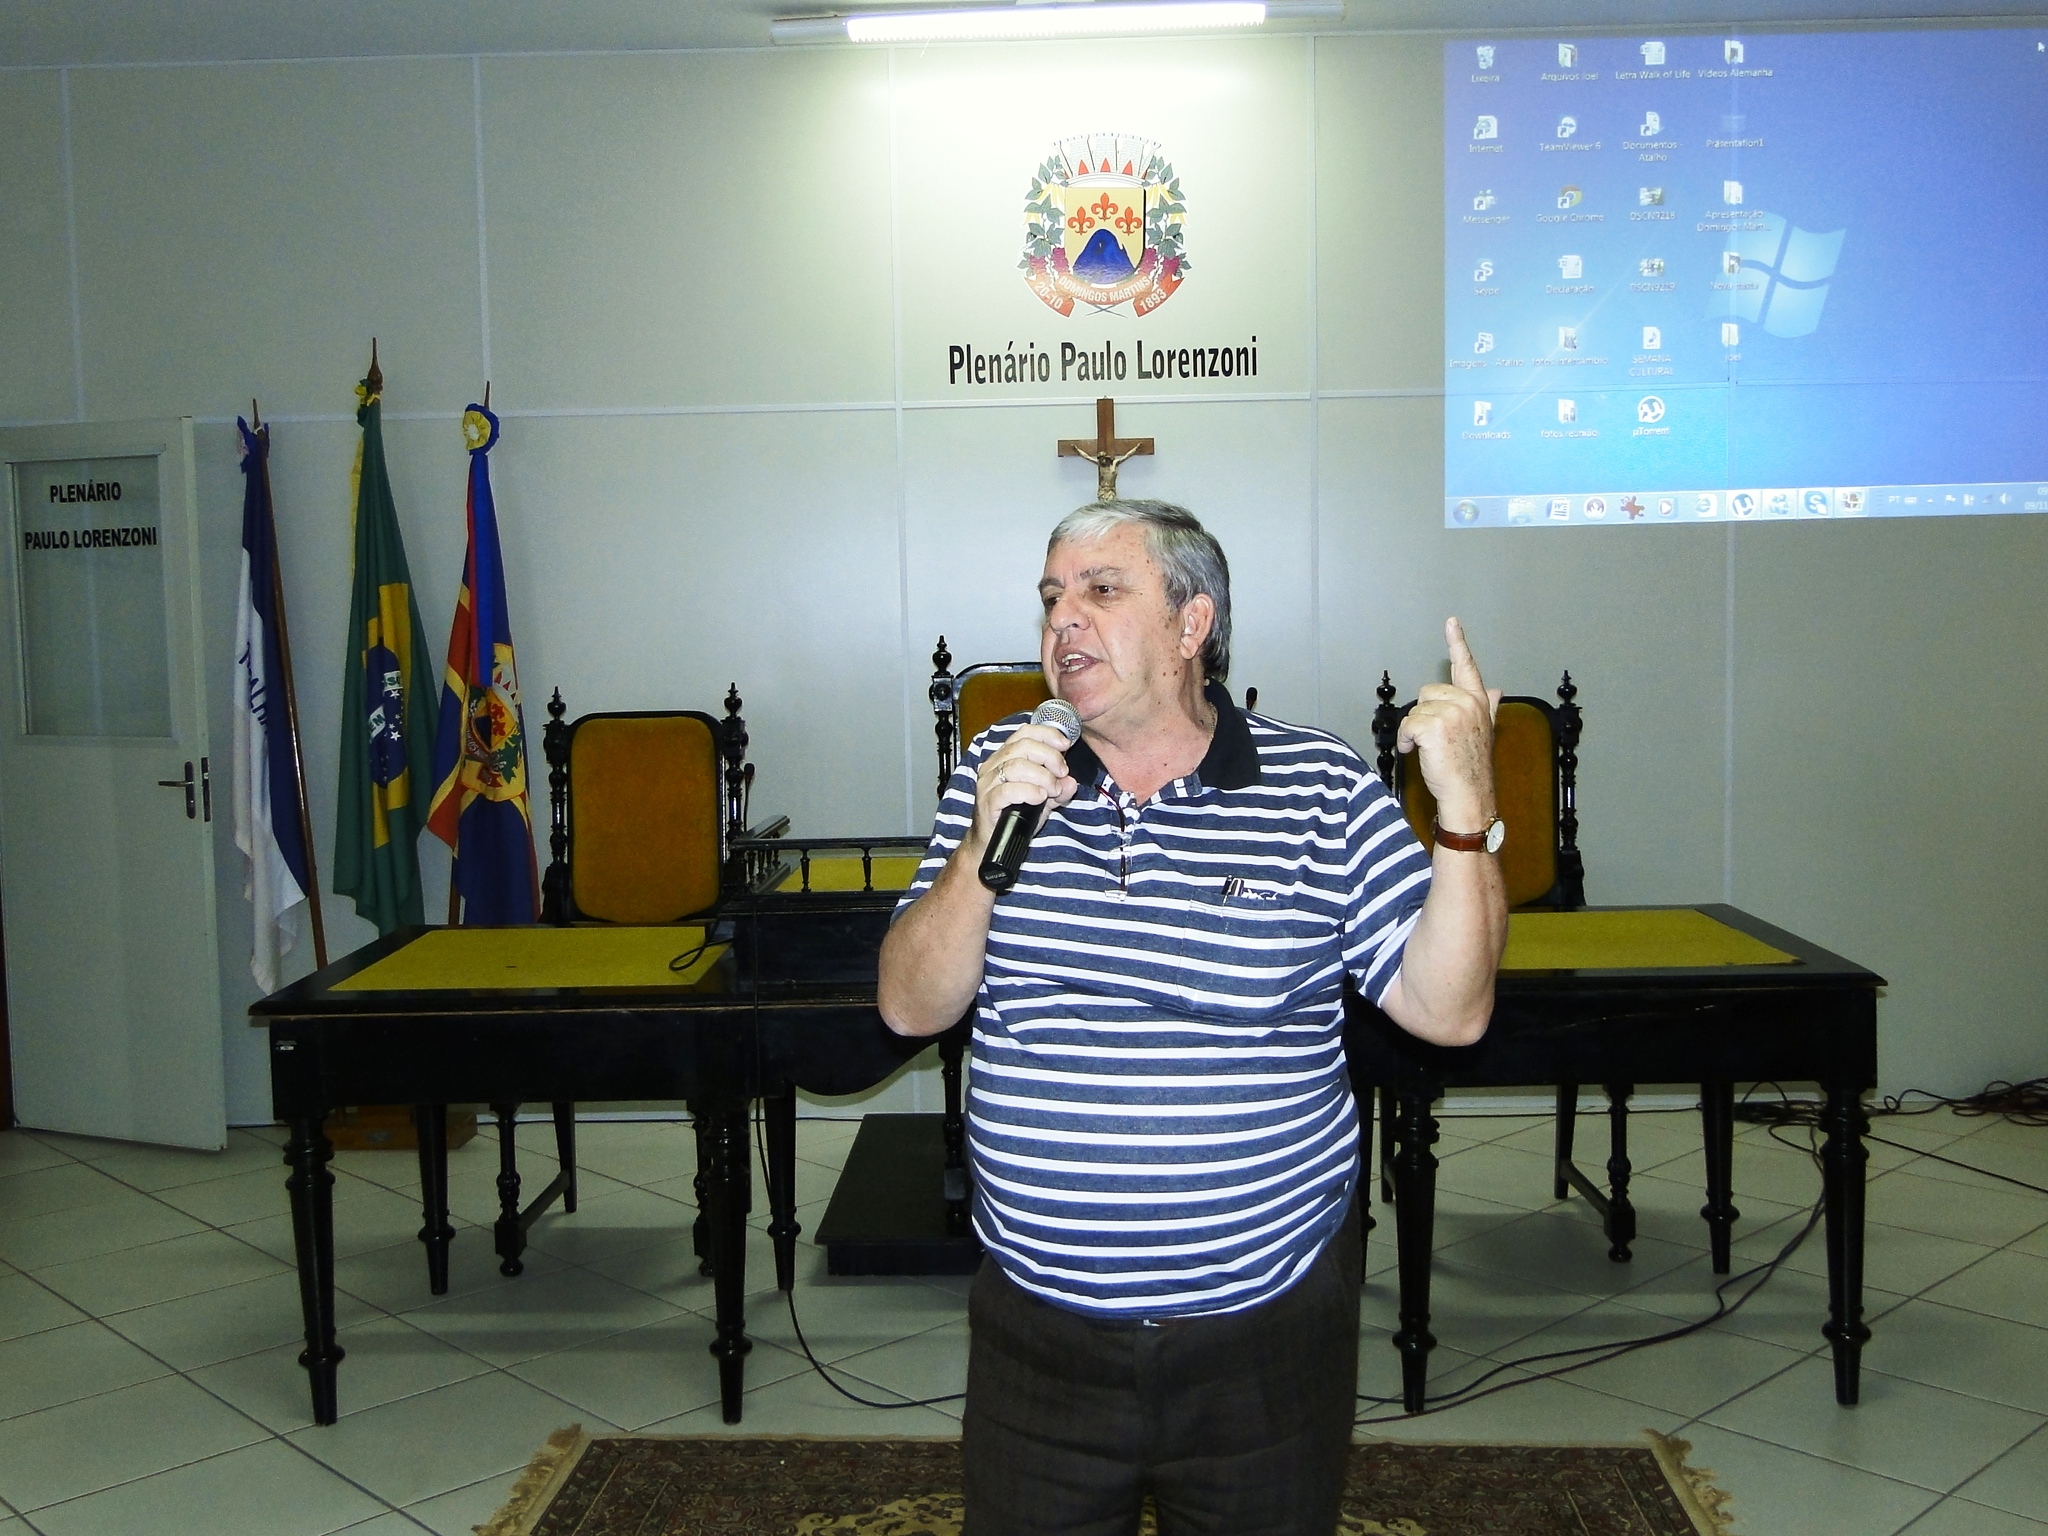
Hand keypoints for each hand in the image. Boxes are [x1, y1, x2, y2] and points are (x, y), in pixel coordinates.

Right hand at [972, 723, 1078, 850]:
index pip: (1025, 733)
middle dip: (1049, 757)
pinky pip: (1008, 790)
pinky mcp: (987, 801)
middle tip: (1062, 773)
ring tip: (1052, 790)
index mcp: (1005, 757)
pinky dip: (1029, 791)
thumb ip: (1058, 789)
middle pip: (1023, 746)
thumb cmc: (1014, 815)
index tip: (1065, 744)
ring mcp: (988, 783)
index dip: (1047, 734)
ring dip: (1042, 776)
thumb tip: (1071, 782)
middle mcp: (994, 765)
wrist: (992, 843)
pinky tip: (1040, 797)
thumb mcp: (1043, 799)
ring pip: (1016, 766)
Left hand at [1395, 617, 1501, 831]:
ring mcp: (1453, 713)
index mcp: (1478, 702)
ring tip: (1432, 751)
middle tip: (1437, 741)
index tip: (1451, 622)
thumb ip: (1488, 707)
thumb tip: (1496, 690)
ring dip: (1415, 732)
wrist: (1470, 796)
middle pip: (1427, 693)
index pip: (1467, 667)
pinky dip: (1407, 742)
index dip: (1458, 643)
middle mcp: (1468, 703)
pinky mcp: (1435, 726)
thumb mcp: (1483, 732)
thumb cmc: (1471, 767)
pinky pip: (1408, 726)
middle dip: (1424, 716)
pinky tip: (1420, 754)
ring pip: (1415, 710)